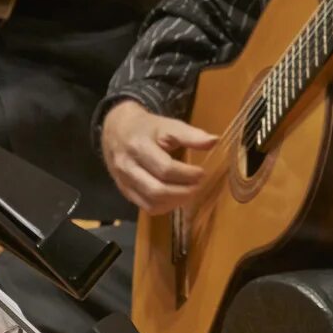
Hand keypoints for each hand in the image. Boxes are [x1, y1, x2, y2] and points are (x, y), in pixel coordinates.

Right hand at [100, 99, 215, 212]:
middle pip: (157, 190)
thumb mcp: (168, 125)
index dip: (187, 174)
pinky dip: (164, 206)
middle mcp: (127, 167)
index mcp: (138, 146)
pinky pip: (145, 207)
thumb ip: (190, 134)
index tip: (202, 172)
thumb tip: (215, 141)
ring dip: (175, 202)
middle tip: (198, 186)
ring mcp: (124, 181)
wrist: (116, 129)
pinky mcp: (124, 191)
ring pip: (150, 203)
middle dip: (182, 192)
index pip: (165, 168)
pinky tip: (176, 198)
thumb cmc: (147, 127)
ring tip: (189, 192)